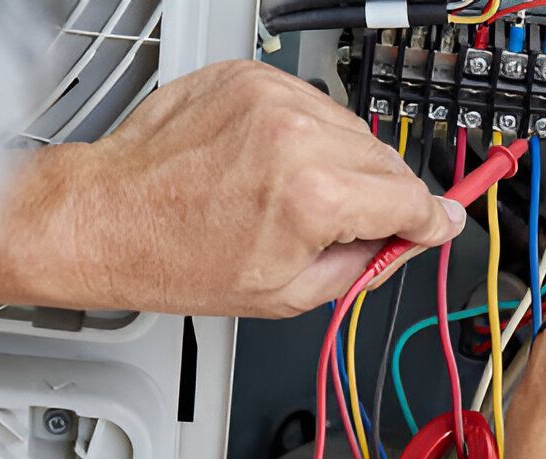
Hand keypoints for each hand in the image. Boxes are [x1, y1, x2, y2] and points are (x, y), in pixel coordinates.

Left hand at [0, 60, 464, 316]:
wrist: (105, 216)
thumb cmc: (176, 258)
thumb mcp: (288, 294)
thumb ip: (363, 265)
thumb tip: (402, 242)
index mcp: (314, 196)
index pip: (410, 201)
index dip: (431, 222)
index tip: (440, 223)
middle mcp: (298, 136)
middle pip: (388, 163)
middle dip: (384, 198)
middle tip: (353, 227)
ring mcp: (271, 98)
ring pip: (352, 131)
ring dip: (344, 164)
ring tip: (296, 196)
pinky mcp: (248, 77)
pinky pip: (309, 105)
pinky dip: (306, 135)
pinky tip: (273, 164)